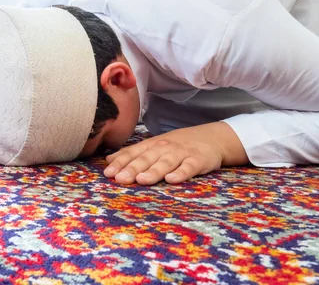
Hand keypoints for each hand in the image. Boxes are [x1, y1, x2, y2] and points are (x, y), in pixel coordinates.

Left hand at [103, 122, 247, 184]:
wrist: (211, 138)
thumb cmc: (177, 145)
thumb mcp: (154, 146)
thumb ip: (132, 153)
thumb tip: (108, 160)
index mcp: (152, 145)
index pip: (133, 153)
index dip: (120, 163)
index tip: (107, 173)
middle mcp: (164, 148)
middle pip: (147, 158)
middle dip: (132, 168)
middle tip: (120, 179)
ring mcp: (181, 153)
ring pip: (165, 162)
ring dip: (153, 171)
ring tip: (141, 180)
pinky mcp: (198, 160)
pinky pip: (189, 167)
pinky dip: (181, 173)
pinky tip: (172, 180)